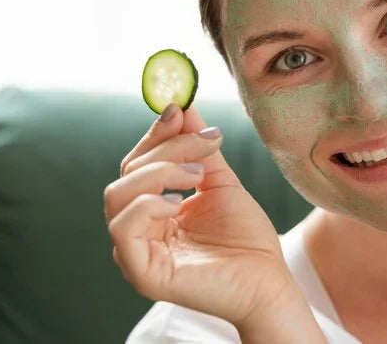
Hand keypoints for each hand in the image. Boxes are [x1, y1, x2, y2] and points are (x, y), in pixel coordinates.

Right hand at [104, 104, 295, 325]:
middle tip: (206, 145)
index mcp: (154, 209)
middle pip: (127, 173)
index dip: (155, 134)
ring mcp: (136, 251)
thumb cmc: (246, 237)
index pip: (138, 163)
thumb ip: (199, 148)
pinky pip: (123, 228)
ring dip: (159, 172)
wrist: (268, 281)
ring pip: (117, 195)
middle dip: (167, 148)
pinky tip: (179, 202)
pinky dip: (148, 204)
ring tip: (198, 176)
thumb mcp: (220, 181)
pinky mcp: (142, 272)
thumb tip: (181, 106)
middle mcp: (140, 229)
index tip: (178, 108)